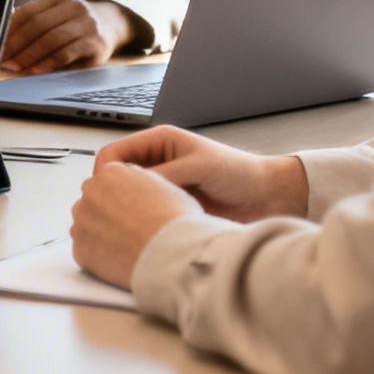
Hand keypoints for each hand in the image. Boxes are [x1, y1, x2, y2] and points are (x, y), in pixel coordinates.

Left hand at [1, 0, 133, 74]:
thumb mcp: (54, 18)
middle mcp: (74, 6)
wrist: (113, 26)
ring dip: (28, 56)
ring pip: (51, 39)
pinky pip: (66, 53)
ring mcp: (86, 23)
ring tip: (14, 68)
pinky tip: (34, 71)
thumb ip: (30, 23)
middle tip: (1, 60)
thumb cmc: (73, 25)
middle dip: (16, 45)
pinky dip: (47, 63)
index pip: (27, 12)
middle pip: (37, 25)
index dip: (9, 31)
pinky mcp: (95, 42)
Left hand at [69, 162, 201, 287]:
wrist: (173, 255)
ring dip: (102, 233)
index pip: (109, 181)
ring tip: (129, 245)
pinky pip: (86, 250)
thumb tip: (134, 185)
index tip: (136, 211)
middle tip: (132, 229)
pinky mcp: (79, 247)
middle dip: (108, 213)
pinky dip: (100, 256)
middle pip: (95, 201)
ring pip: (88, 225)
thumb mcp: (165, 185)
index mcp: (111, 171)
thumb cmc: (176, 222)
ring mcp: (82, 220)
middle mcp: (91, 191)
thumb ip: (141, 180)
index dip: (125, 198)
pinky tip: (121, 259)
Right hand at [94, 125, 307, 221]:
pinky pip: (143, 214)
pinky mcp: (169, 207)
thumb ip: (167, 172)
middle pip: (115, 177)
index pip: (113, 155)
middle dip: (111, 193)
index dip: (105, 173)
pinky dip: (140, 222)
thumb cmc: (239, 172)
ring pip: (126, 198)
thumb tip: (134, 185)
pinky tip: (147, 230)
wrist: (268, 197)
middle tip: (114, 212)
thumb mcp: (199, 165)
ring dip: (126, 209)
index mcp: (158, 143)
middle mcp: (156, 164)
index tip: (106, 193)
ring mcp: (161, 187)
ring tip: (132, 223)